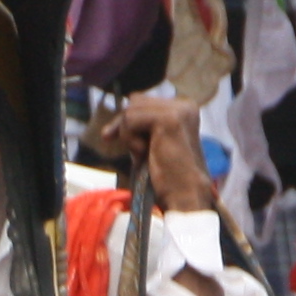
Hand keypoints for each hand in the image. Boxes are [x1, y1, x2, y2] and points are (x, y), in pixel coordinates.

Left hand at [110, 94, 219, 218]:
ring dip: (129, 136)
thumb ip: (140, 127)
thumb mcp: (150, 144)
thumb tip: (117, 118)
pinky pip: (131, 119)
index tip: (111, 137)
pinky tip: (145, 153)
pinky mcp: (169, 119)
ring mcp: (179, 110)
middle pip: (136, 101)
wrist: (184, 194)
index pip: (143, 101)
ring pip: (131, 110)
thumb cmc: (167, 176)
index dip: (126, 121)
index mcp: (184, 109)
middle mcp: (185, 105)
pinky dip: (130, 139)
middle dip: (125, 127)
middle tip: (135, 151)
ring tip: (146, 154)